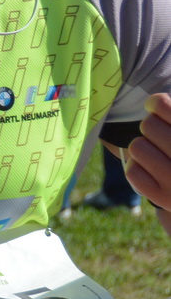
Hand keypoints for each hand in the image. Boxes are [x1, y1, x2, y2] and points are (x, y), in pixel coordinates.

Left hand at [124, 94, 170, 223]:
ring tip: (158, 153)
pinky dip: (137, 167)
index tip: (155, 106)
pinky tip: (150, 169)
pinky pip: (132, 171)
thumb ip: (169, 117)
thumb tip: (156, 101)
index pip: (163, 106)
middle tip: (160, 136)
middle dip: (151, 128)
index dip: (156, 103)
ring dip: (143, 147)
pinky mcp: (163, 198)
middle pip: (148, 125)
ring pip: (137, 146)